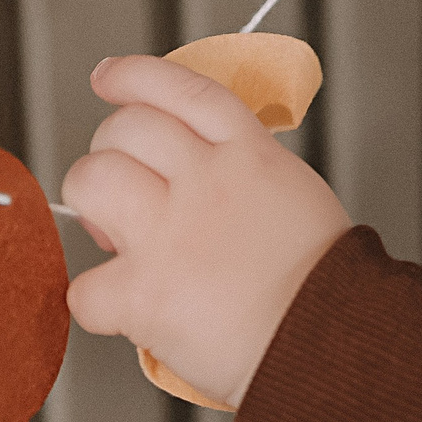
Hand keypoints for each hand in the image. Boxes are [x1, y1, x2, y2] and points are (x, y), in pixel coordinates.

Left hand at [62, 55, 351, 409]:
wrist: (334, 346)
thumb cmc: (325, 290)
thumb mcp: (297, 198)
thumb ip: (247, 174)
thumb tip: (197, 168)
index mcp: (250, 155)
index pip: (181, 90)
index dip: (134, 76)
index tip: (108, 78)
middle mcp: (207, 182)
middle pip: (124, 130)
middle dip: (109, 154)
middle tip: (123, 192)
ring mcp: (171, 234)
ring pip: (91, 180)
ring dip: (93, 206)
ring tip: (114, 236)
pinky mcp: (145, 292)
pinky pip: (86, 286)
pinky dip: (99, 303)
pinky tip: (127, 312)